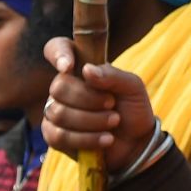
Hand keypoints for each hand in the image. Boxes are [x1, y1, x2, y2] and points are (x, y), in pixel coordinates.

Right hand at [41, 37, 157, 173]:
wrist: (136, 141)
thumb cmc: (133, 108)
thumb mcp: (132, 87)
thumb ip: (112, 76)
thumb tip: (87, 70)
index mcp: (82, 69)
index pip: (57, 48)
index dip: (58, 53)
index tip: (68, 66)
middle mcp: (64, 87)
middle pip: (58, 87)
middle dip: (88, 99)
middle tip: (112, 104)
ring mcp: (55, 111)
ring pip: (59, 112)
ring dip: (92, 120)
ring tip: (114, 122)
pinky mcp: (54, 135)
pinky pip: (59, 136)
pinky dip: (87, 138)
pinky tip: (106, 139)